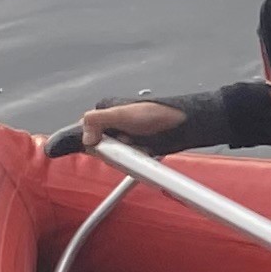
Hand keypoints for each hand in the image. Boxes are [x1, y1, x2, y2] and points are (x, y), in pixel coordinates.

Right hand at [72, 99, 194, 156]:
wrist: (185, 124)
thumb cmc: (158, 113)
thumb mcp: (123, 114)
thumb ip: (97, 121)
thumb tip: (86, 139)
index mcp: (105, 111)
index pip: (85, 133)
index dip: (95, 143)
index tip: (104, 145)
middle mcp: (112, 124)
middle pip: (100, 147)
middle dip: (114, 149)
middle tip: (128, 142)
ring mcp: (125, 136)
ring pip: (115, 155)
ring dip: (127, 154)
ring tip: (140, 145)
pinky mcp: (137, 147)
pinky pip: (129, 160)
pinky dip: (136, 158)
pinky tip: (146, 151)